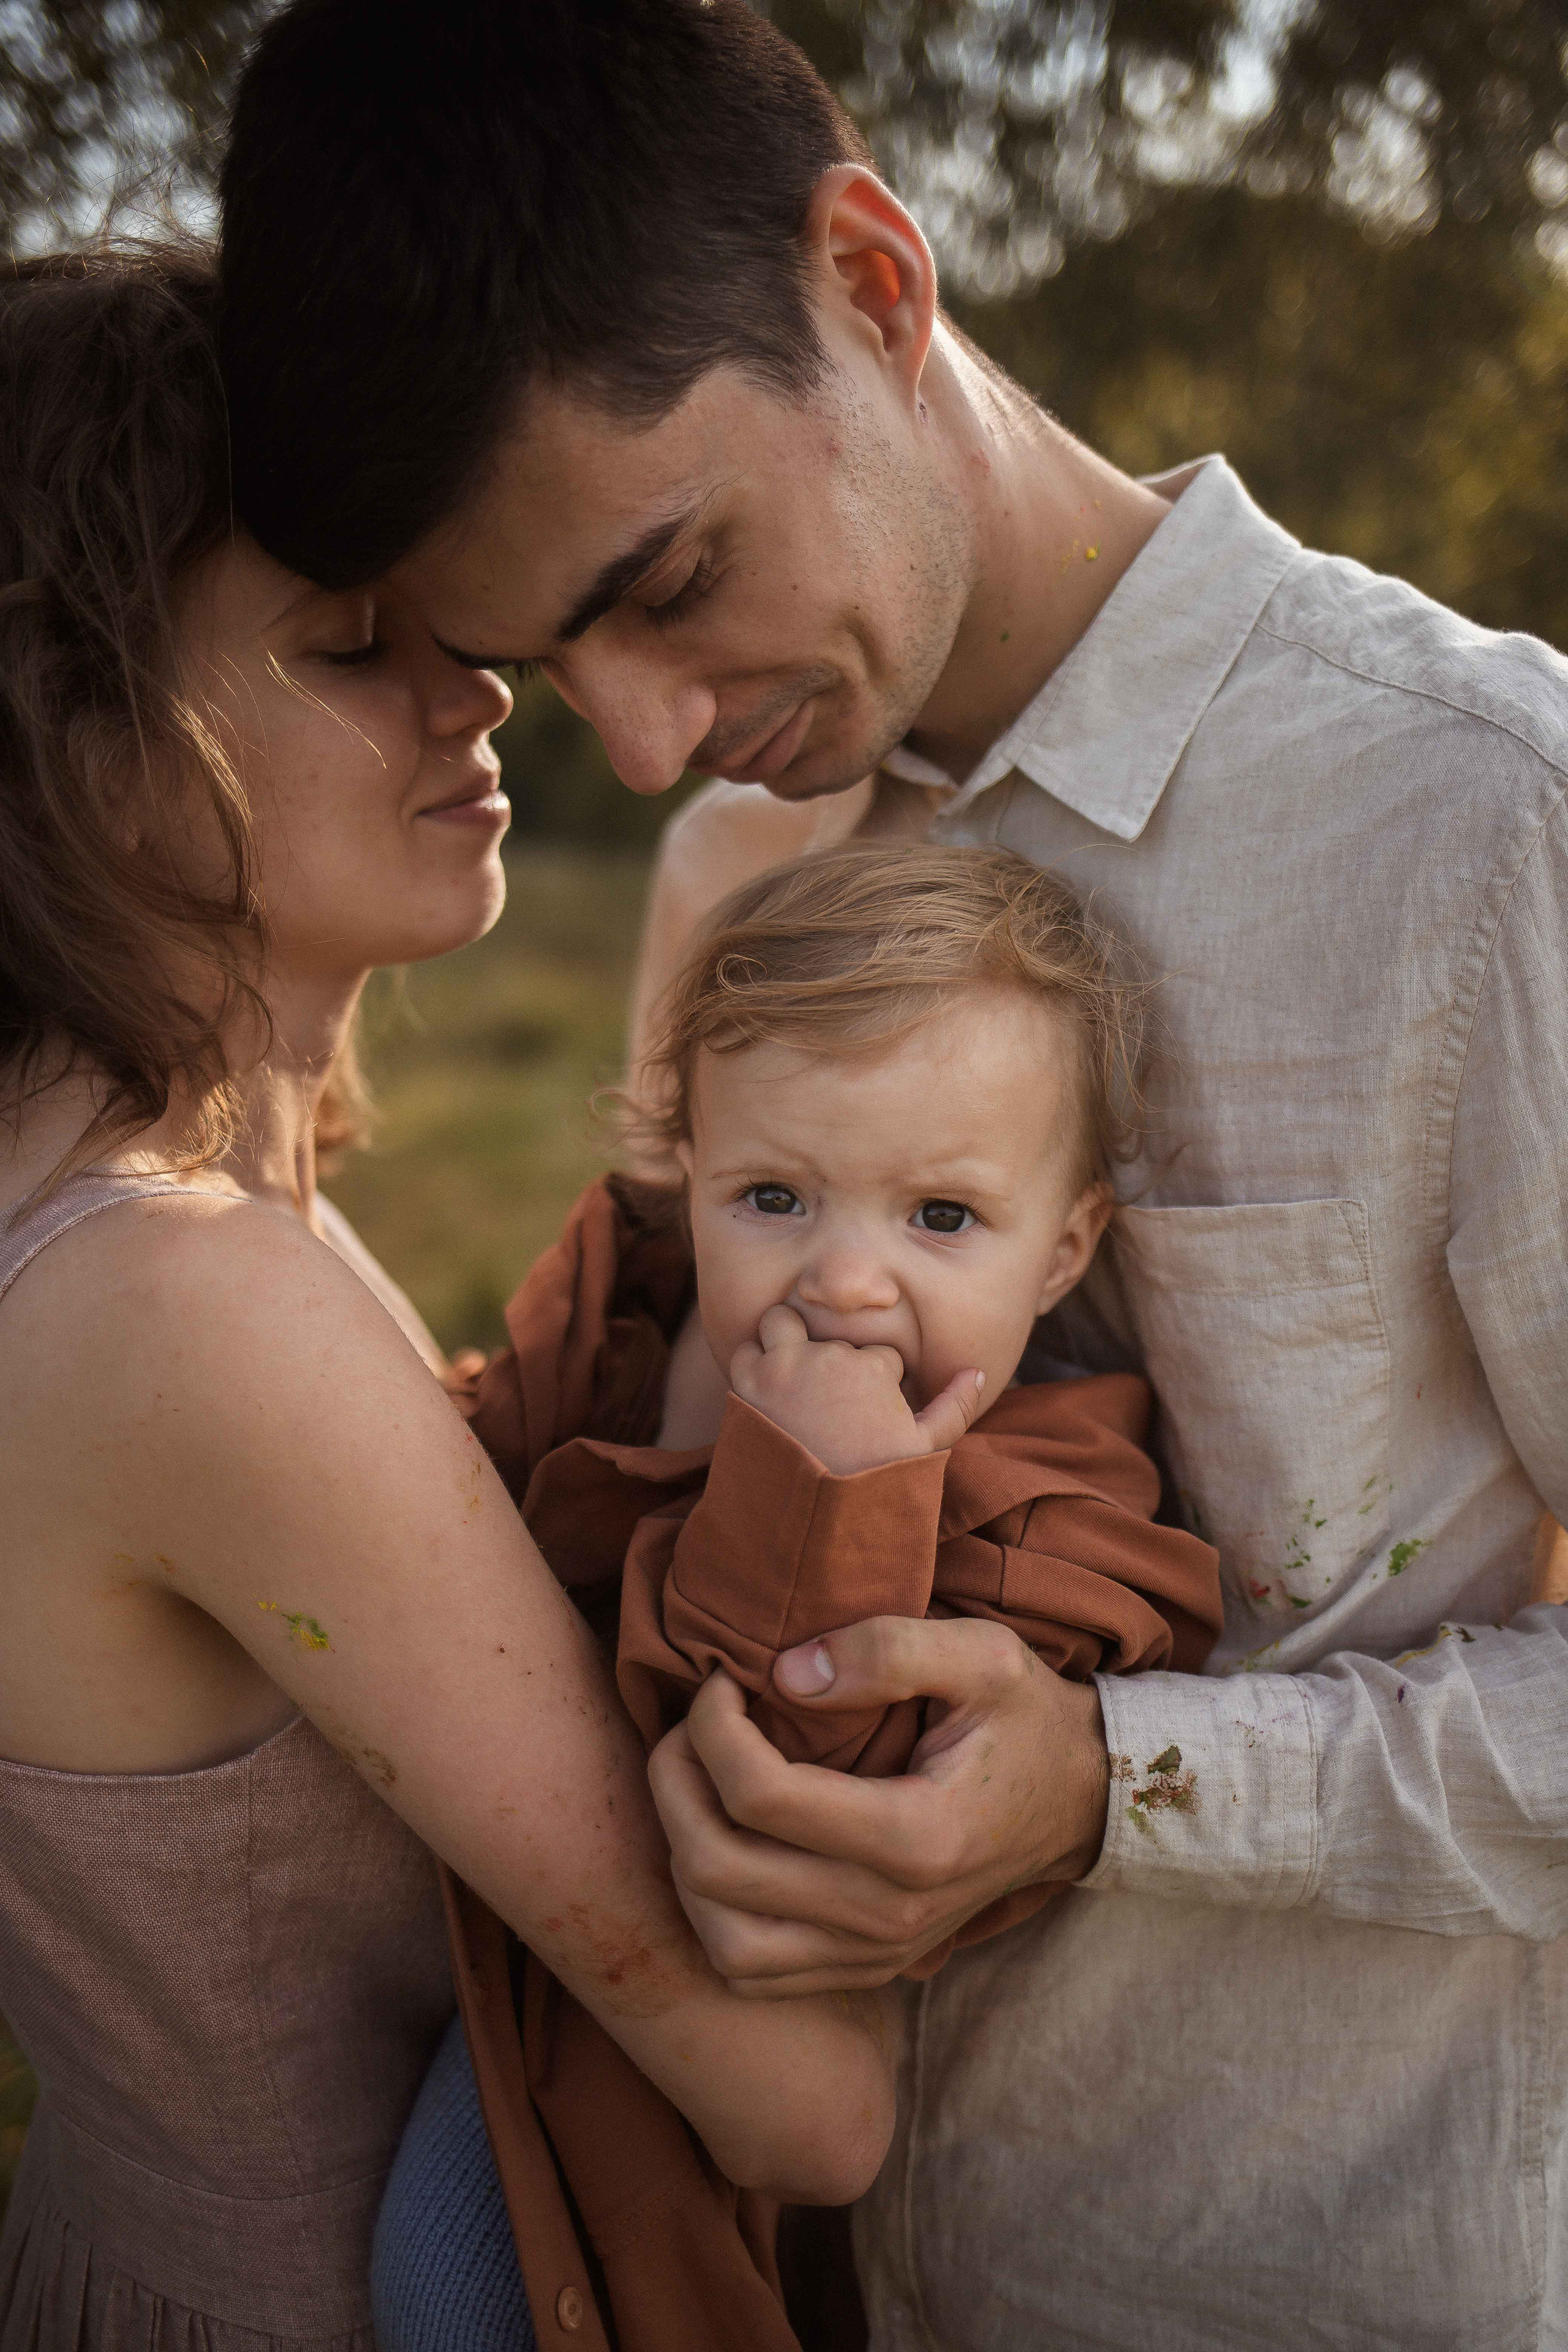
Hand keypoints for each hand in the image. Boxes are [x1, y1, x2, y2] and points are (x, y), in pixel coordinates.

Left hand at [647, 1616, 1109, 1993]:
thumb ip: (887, 1648)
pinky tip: (722, 1842)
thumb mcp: (982, 1654)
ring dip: (682, 1855)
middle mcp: (890, 1915)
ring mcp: (876, 1954)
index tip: (722, 1680)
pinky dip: (712, 1915)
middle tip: (689, 1725)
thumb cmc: (1025, 1718)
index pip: (760, 1794)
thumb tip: (784, 1673)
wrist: (1079, 1799)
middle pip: (718, 1869)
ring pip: (722, 1939)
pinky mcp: (866, 1968)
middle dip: (675, 1784)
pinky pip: (751, 1972)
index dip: (712, 1727)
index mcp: (917, 1837)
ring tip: (695, 1785)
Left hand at [729, 1303, 983, 1475]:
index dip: (879, 1381)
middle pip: (831, 1339)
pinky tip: (765, 1390)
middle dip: (831, 1361)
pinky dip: (753, 1361)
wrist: (812, 1519)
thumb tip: (976, 1371)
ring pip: (780, 1322)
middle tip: (828, 1402)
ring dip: (785, 1339)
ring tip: (791, 1374)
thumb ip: (954, 1407)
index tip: (869, 1412)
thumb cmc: (874, 1485)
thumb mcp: (925, 1450)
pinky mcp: (746, 1383)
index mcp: (872, 1367)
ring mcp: (784, 1366)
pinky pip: (745, 1348)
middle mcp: (827, 1356)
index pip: (879, 1355)